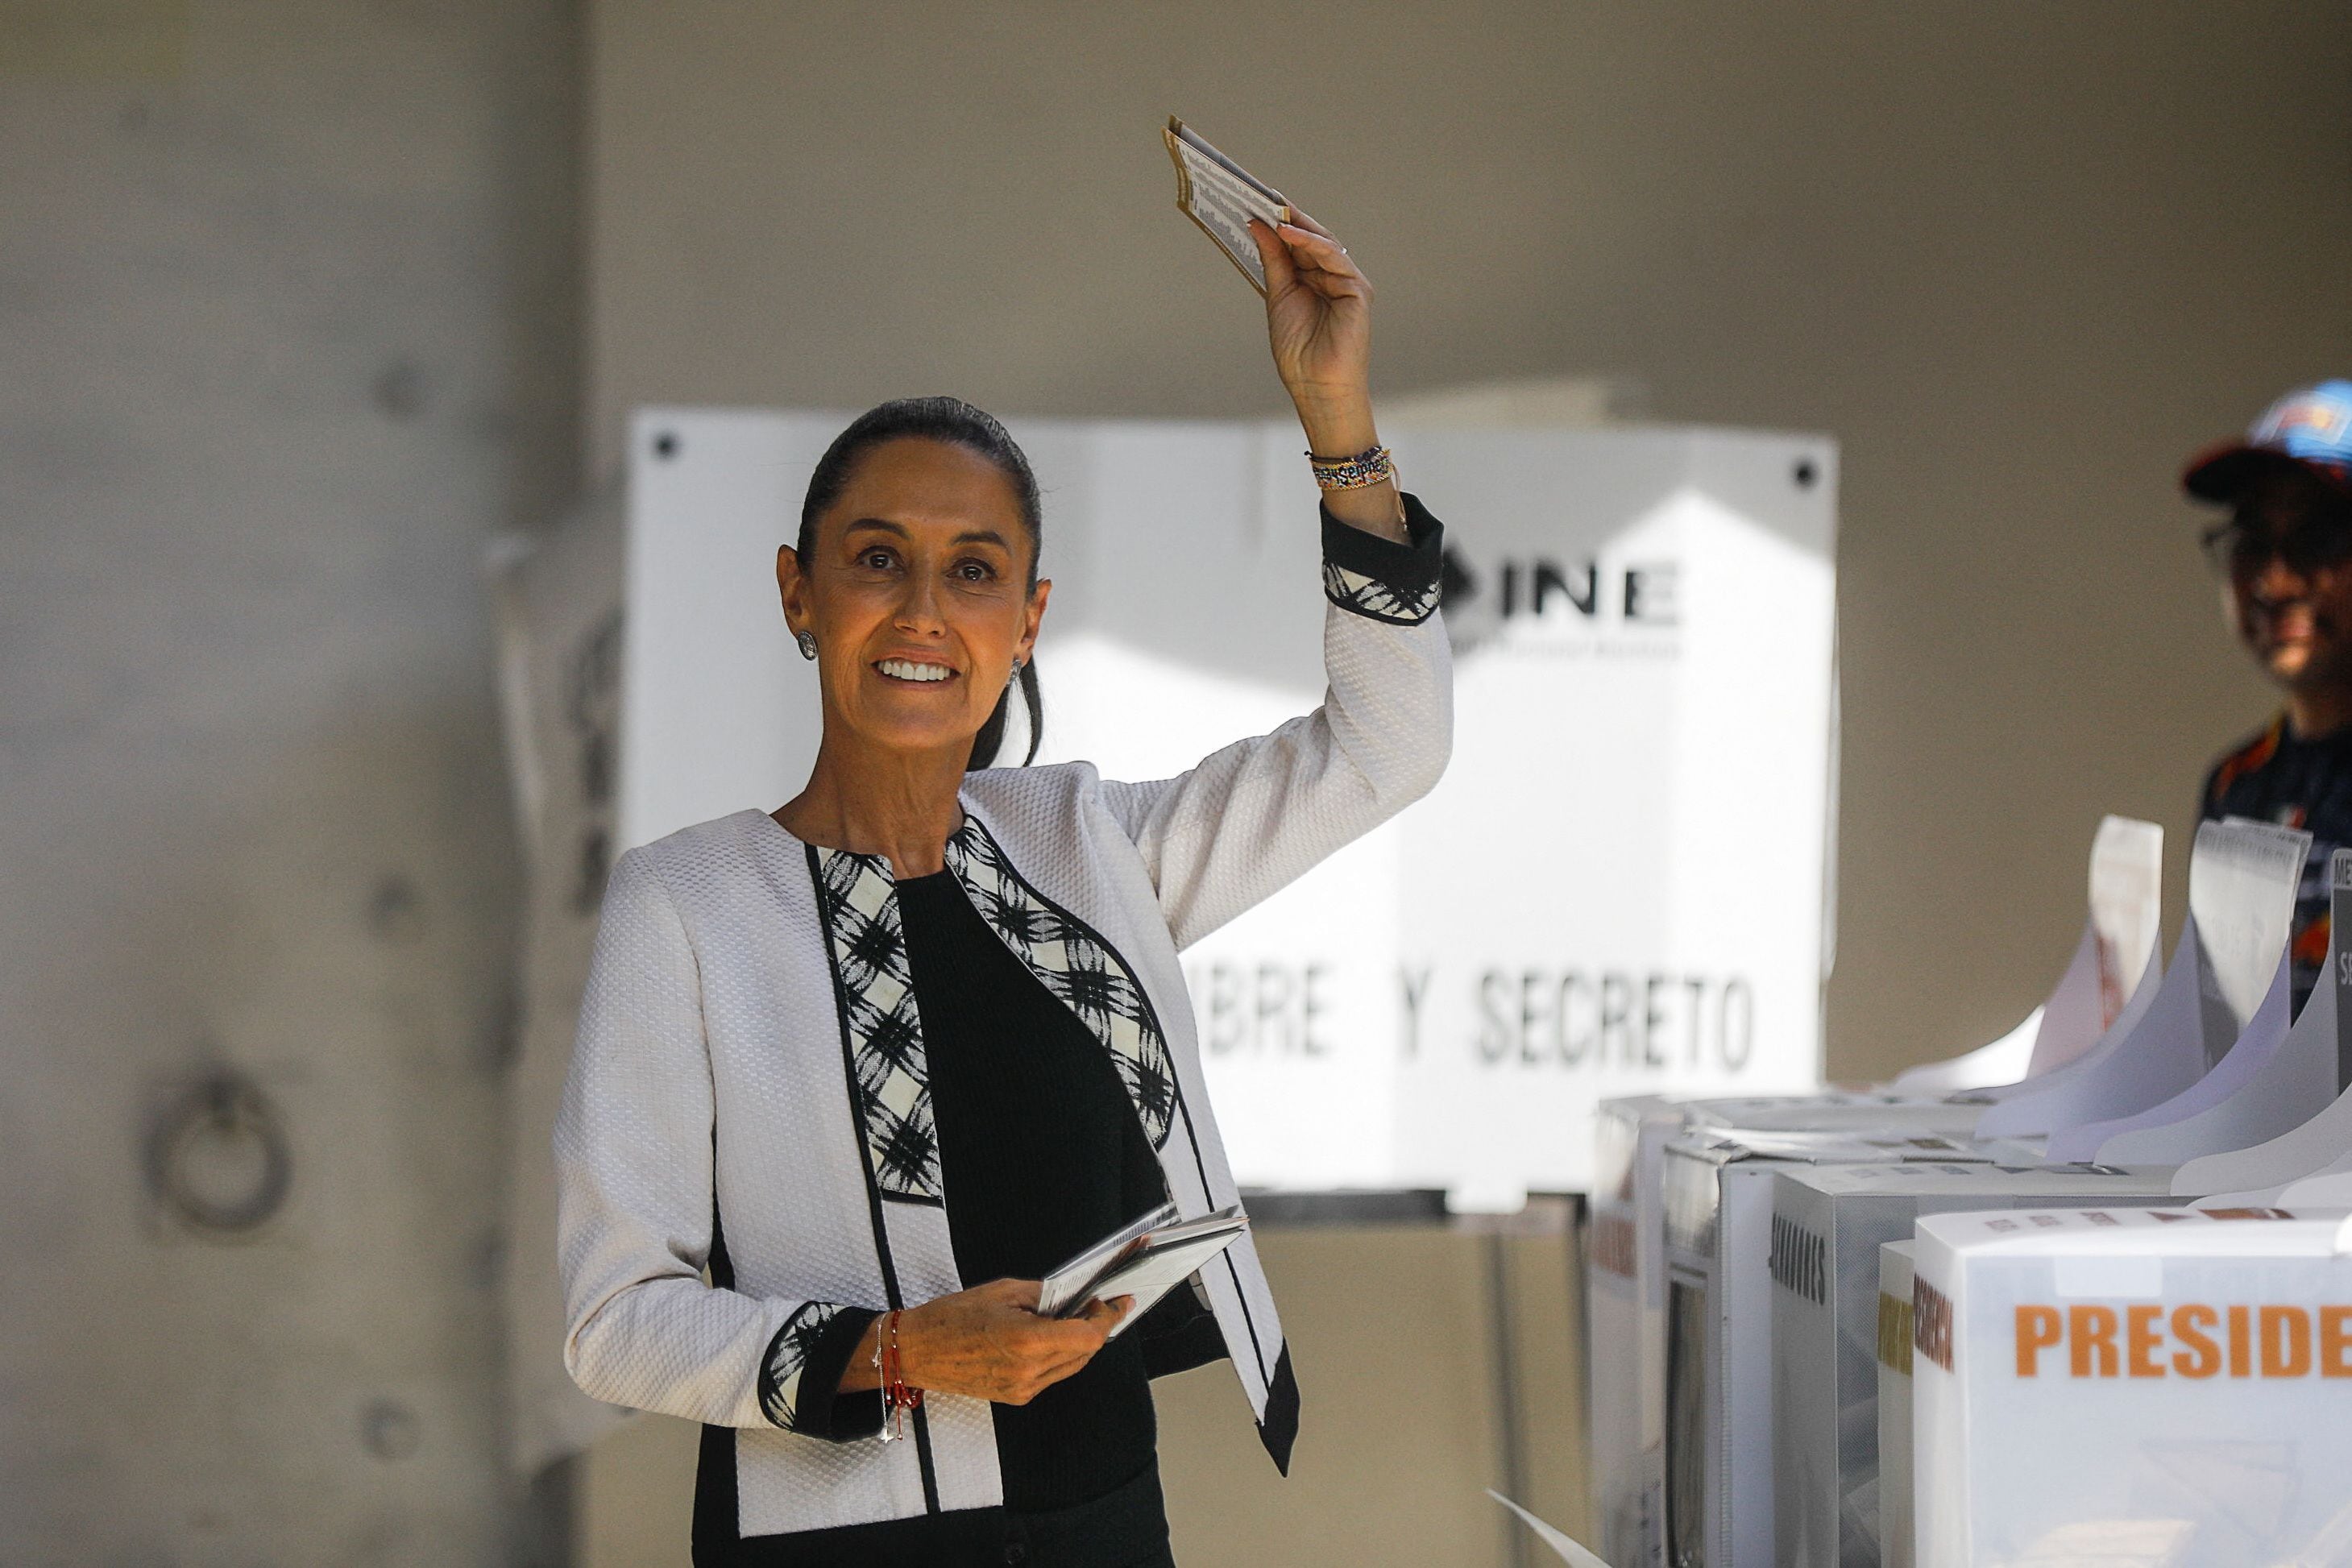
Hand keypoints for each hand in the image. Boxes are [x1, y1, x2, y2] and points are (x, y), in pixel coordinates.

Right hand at [846, 1279, 1132, 1406]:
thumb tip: (1073, 1295)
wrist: (916, 1351)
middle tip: (1098, 1304)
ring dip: (1079, 1343)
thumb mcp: (1003, 1291)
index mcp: (1027, 1342)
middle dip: (1097, 1327)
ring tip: (1075, 1317)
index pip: (1088, 1336)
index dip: (1108, 1318)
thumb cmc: (952, 1316)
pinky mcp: (1015, 1397)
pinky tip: (1050, 1336)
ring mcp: (1022, 1389)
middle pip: (1084, 1353)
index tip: (1117, 1302)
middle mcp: (1028, 1372)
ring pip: (1070, 1366)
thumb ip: (1043, 1294)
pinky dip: (1059, 1356)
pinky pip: (1051, 1376)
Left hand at [1247, 209, 1374, 442]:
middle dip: (1288, 217)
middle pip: (1312, 239)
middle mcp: (1335, 277)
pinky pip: (1333, 257)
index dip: (1280, 223)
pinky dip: (1310, 242)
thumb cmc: (1298, 351)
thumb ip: (1274, 259)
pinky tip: (1287, 231)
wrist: (1316, 386)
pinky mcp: (1357, 290)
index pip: (1299, 244)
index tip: (1257, 201)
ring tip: (1270, 208)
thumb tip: (1259, 224)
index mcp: (1317, 279)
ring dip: (1297, 225)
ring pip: (1323, 243)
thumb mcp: (1279, 295)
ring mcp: (1348, 282)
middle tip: (1261, 196)